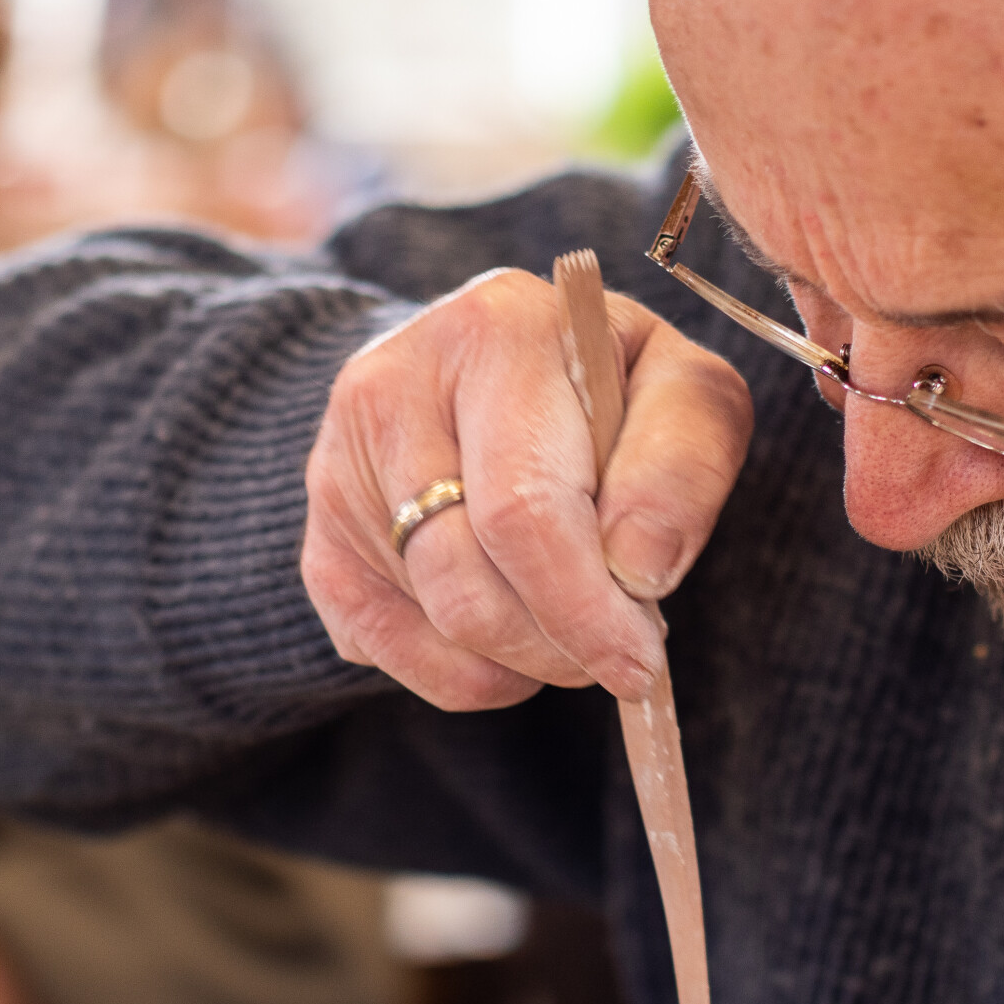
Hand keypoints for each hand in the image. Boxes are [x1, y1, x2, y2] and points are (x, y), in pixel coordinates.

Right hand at [300, 267, 752, 709]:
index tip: (639, 662)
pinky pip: (389, 654)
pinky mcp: (321, 545)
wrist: (495, 377)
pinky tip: (511, 632)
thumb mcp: (682, 393)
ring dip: (523, 659)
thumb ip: (683, 464)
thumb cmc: (606, 390)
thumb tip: (638, 568)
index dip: (587, 609)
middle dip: (557, 645)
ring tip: (570, 624)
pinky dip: (467, 672)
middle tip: (615, 653)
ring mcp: (339, 470)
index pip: (523, 509)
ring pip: (436, 625)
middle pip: (469, 584)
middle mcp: (393, 387)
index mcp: (495, 331)